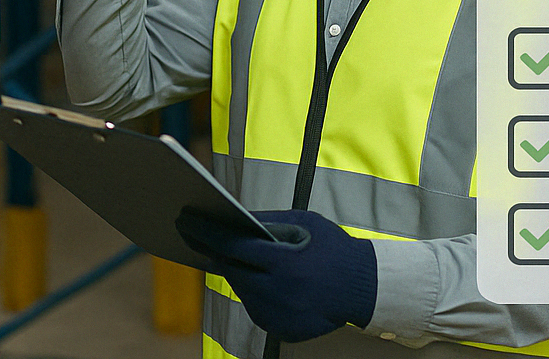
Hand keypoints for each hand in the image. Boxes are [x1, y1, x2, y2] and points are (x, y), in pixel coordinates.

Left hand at [177, 209, 376, 342]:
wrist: (364, 288)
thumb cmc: (334, 249)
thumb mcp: (303, 223)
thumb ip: (268, 221)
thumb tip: (233, 217)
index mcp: (282, 263)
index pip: (232, 245)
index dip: (205, 232)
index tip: (184, 220)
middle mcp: (276, 293)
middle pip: (231, 270)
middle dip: (213, 252)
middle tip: (194, 236)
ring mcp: (277, 316)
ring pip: (242, 290)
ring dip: (235, 272)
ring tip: (226, 253)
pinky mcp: (280, 330)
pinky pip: (257, 307)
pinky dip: (254, 292)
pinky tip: (255, 277)